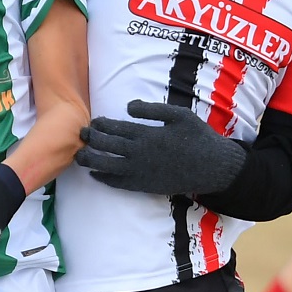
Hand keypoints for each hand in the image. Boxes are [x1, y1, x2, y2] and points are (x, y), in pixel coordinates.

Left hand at [74, 99, 246, 195]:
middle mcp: (140, 154)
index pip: (115, 128)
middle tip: (81, 135)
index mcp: (147, 134)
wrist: (213, 167)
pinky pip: (118, 183)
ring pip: (107, 166)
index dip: (100, 125)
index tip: (93, 122)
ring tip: (79, 156)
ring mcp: (140, 172)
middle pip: (107, 146)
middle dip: (91, 140)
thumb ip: (153, 109)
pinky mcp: (144, 185)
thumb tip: (129, 106)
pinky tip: (95, 175)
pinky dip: (104, 179)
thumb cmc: (198, 137)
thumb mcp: (180, 115)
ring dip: (90, 161)